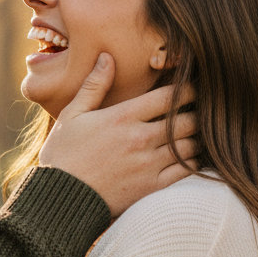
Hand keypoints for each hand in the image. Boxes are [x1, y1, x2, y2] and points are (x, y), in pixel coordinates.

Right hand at [38, 54, 197, 218]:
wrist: (60, 199)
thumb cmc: (62, 155)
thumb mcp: (72, 115)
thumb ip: (94, 86)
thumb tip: (107, 57)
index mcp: (123, 117)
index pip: (169, 97)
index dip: (187, 89)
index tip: (192, 88)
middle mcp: (140, 139)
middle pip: (187, 120)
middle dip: (196, 112)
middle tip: (197, 110)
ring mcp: (148, 165)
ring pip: (190, 145)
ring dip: (196, 137)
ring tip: (194, 133)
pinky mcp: (151, 187)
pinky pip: (185, 171)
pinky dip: (193, 162)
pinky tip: (189, 157)